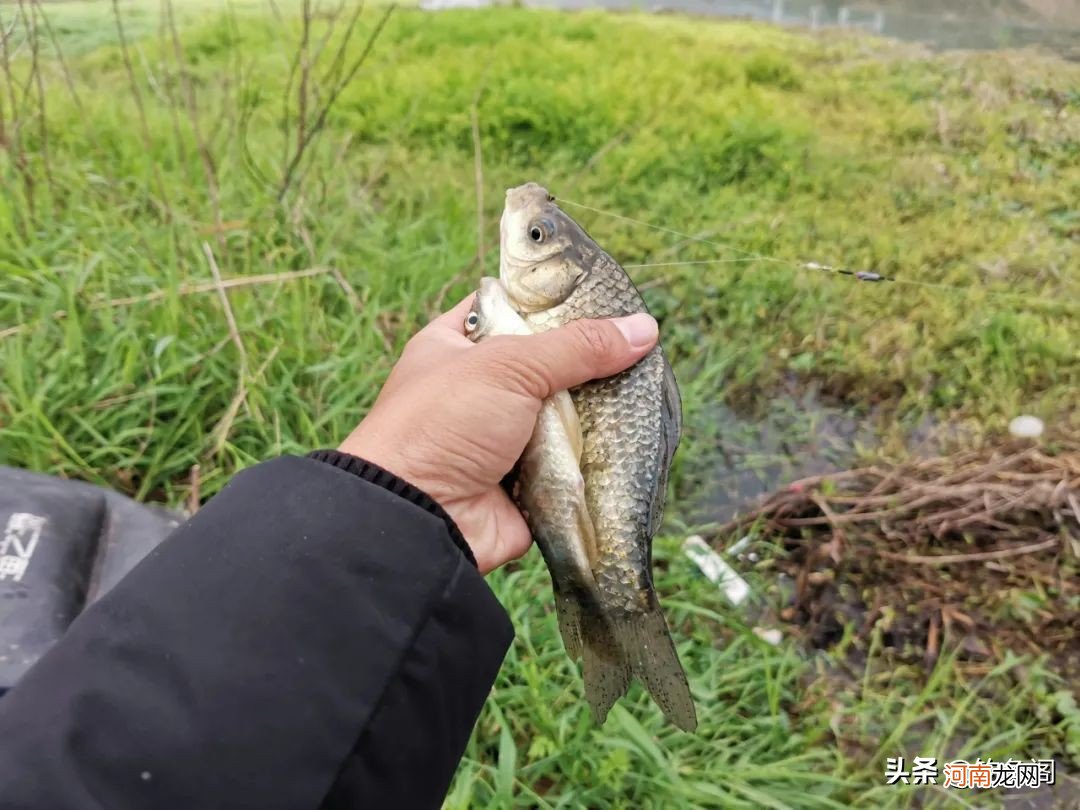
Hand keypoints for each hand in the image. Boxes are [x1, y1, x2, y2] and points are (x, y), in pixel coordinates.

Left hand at [339, 294, 658, 573]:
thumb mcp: (509, 366)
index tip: (604, 296)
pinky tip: (637, 442)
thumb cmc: (444, 423)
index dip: (550, 302)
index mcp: (455, 347)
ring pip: (566, 418)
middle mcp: (478, 391)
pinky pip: (573, 466)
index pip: (508, 309)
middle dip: (587, 363)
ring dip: (597, 415)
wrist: (420, 518)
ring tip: (649, 393)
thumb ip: (577, 347)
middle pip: (547, 366)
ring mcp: (503, 441)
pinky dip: (596, 460)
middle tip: (641, 348)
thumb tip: (644, 329)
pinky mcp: (528, 485)